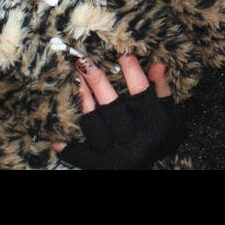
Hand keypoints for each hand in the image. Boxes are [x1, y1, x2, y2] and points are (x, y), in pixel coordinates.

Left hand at [53, 54, 185, 168]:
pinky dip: (66, 144)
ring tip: (75, 78)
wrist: (150, 173)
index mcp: (152, 124)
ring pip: (93, 123)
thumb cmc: (160, 139)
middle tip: (85, 61)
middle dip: (97, 82)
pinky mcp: (98, 165)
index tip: (121, 51)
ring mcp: (113, 154)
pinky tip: (54, 132)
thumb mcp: (170, 115)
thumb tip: (157, 64)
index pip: (142, 92)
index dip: (131, 71)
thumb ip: (162, 90)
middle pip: (112, 106)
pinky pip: (77, 153)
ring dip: (83, 100)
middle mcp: (133, 140)